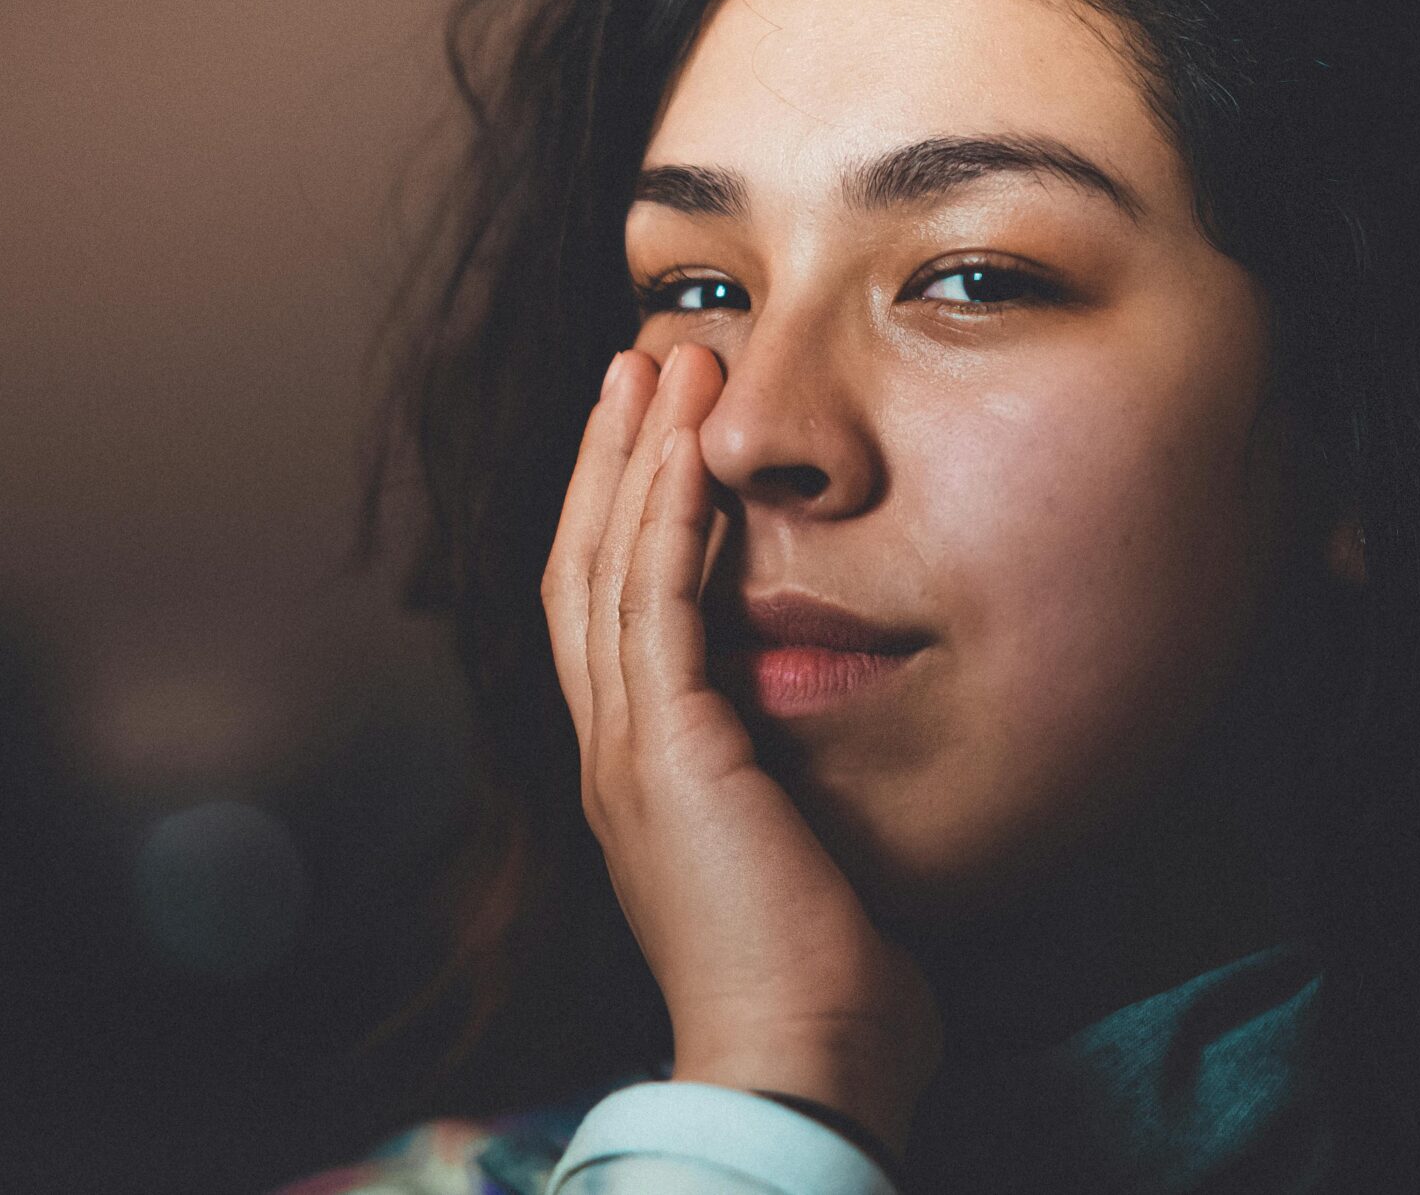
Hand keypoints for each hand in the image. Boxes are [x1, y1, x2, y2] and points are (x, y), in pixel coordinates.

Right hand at [540, 342, 942, 1152]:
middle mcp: (612, 752)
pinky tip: (688, 449)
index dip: (621, 510)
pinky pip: (654, 607)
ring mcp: (626, 752)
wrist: (801, 1062)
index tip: (656, 428)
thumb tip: (833, 736)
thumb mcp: (802, 849)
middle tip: (643, 358)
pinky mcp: (666, 754)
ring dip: (635, 457)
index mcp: (639, 774)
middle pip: (586, 566)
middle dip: (613, 456)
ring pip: (608, 567)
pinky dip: (664, 517)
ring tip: (663, 362)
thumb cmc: (823, 980)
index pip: (609, 610)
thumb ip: (796, 779)